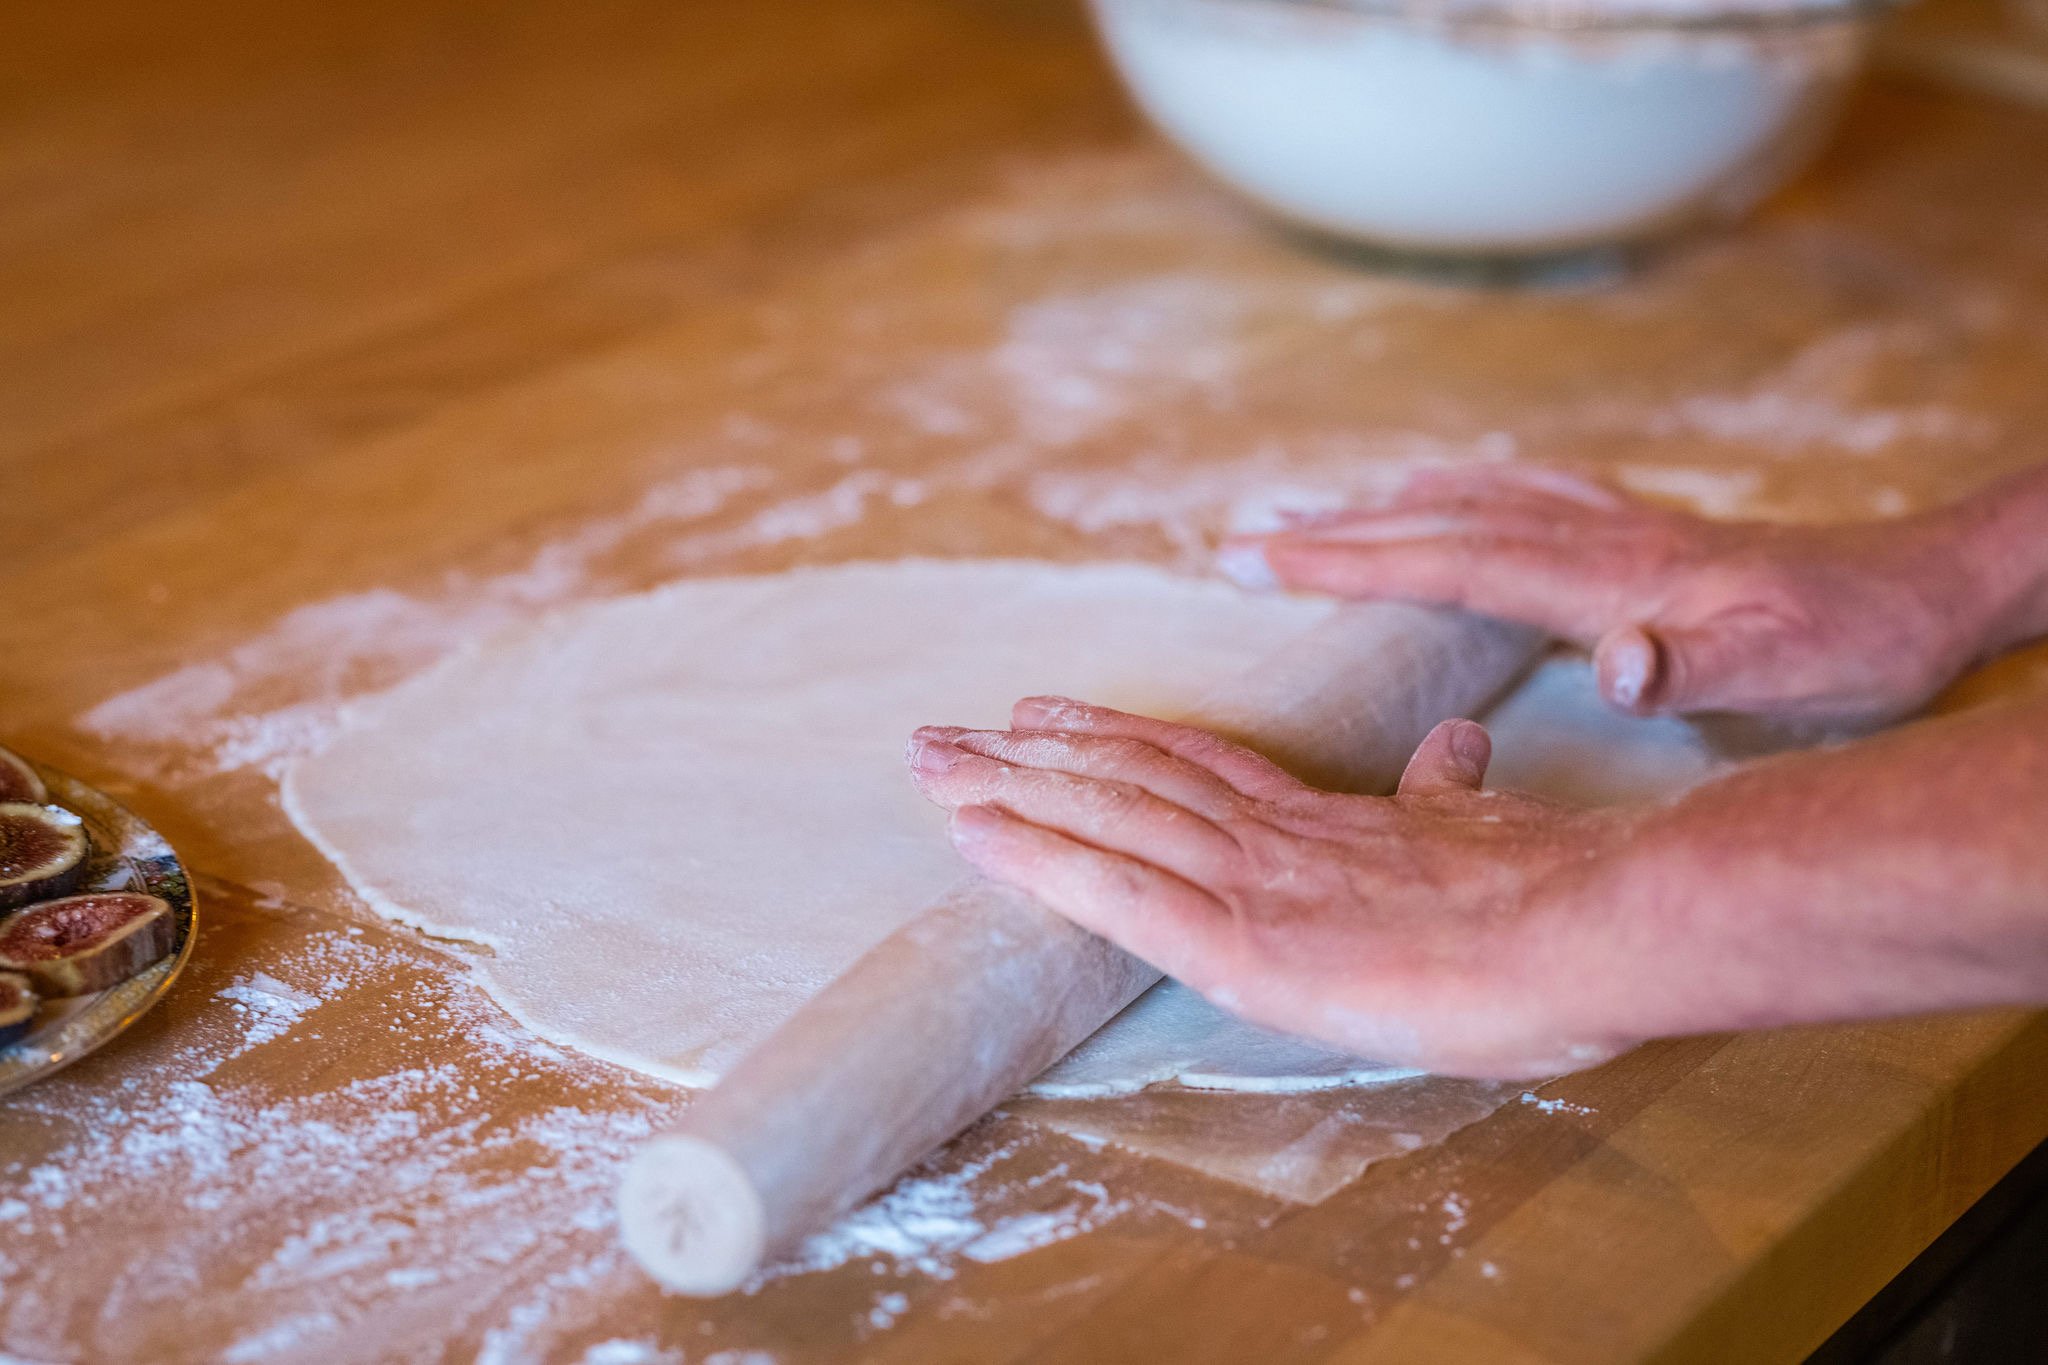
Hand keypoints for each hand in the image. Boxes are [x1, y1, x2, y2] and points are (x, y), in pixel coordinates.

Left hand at [907, 697, 1634, 1078]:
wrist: (1595, 928)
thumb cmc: (1562, 903)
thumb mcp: (1496, 831)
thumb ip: (1453, 793)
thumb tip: (1456, 744)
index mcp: (1330, 821)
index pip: (1197, 764)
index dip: (1113, 738)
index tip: (1044, 715)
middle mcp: (1273, 837)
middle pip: (1127, 777)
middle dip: (1026, 758)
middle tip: (939, 735)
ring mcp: (1254, 883)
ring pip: (1106, 817)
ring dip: (1008, 793)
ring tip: (929, 765)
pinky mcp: (1244, 943)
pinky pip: (1119, 891)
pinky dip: (1039, 859)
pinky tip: (976, 837)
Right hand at [1218, 464, 2006, 728]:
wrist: (1929, 589)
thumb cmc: (1851, 643)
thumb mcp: (1783, 674)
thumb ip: (1696, 668)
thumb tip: (1612, 665)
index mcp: (1605, 578)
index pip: (1448, 561)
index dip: (1347, 560)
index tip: (1255, 556)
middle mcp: (1598, 539)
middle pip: (1439, 522)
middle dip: (1333, 531)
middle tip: (1238, 536)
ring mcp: (1620, 528)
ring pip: (1476, 502)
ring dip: (1387, 507)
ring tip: (1313, 509)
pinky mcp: (1646, 533)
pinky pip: (1528, 497)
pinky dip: (1467, 492)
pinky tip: (1452, 492)